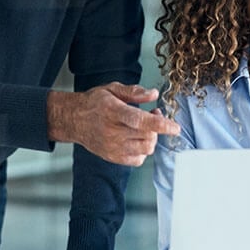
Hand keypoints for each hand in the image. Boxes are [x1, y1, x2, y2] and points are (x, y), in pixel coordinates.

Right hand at [47, 82, 180, 165]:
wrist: (73, 120)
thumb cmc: (95, 102)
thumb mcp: (112, 89)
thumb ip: (134, 92)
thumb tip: (154, 94)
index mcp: (113, 112)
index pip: (140, 121)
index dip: (161, 125)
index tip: (175, 128)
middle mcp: (112, 132)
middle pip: (147, 136)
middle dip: (158, 126)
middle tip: (154, 113)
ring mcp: (112, 148)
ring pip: (146, 149)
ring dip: (152, 138)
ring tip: (145, 126)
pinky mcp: (112, 158)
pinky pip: (138, 160)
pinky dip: (143, 151)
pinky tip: (138, 139)